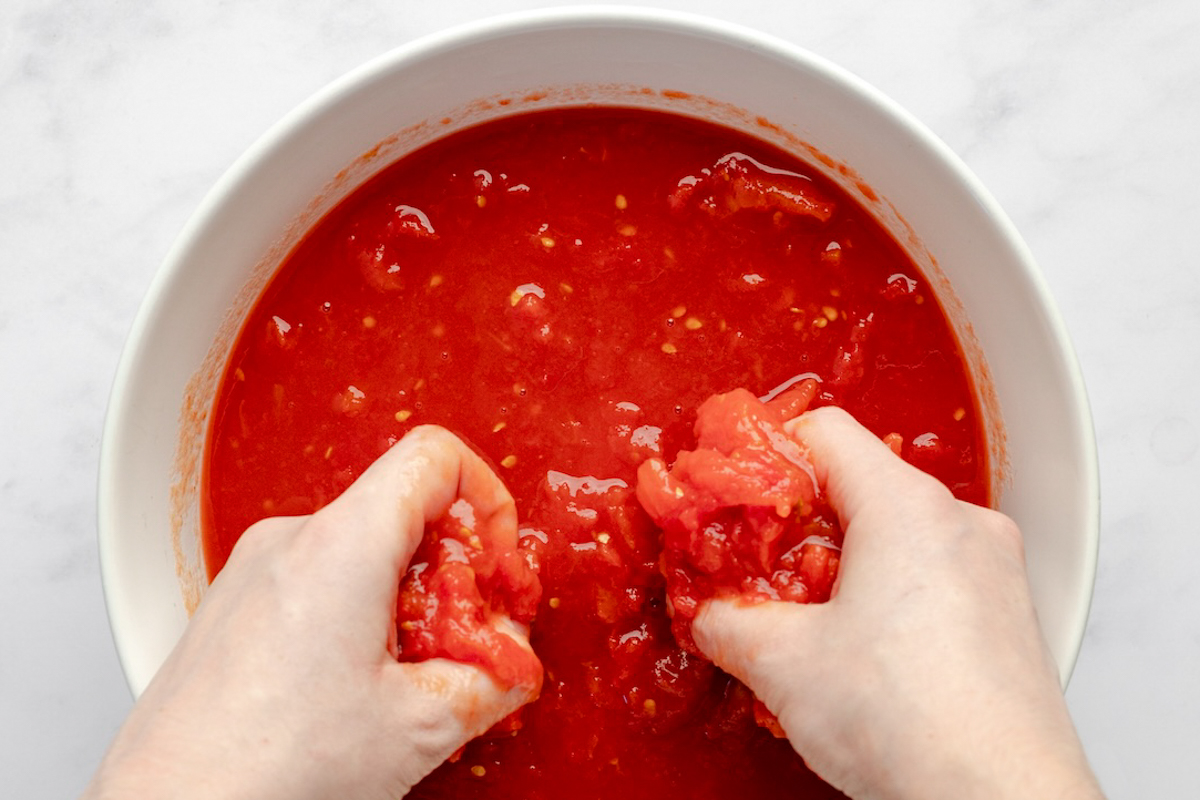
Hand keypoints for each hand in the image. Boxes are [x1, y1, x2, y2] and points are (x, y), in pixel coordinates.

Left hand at [84, 426, 538, 799]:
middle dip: (452, 570)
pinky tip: (355, 687)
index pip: (434, 458)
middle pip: (400, 510)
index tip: (496, 563)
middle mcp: (290, 541)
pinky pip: (316, 579)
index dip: (489, 499)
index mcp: (340, 548)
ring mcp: (252, 569)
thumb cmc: (265, 772)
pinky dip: (357, 615)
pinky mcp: (232, 603)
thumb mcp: (416, 728)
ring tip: (406, 678)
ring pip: (360, 548)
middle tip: (467, 638)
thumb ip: (490, 677)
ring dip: (405, 600)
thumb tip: (510, 660)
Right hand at [693, 407, 1102, 799]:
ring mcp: (994, 570)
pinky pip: (936, 579)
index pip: (825, 430)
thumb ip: (728, 621)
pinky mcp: (1009, 617)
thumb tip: (708, 614)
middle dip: (801, 526)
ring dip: (846, 567)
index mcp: (906, 506)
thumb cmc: (913, 722)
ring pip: (901, 535)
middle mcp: (961, 523)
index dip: (768, 453)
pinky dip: (892, 599)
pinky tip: (864, 657)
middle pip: (862, 484)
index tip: (738, 493)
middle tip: (762, 572)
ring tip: (811, 626)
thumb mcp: (783, 663)